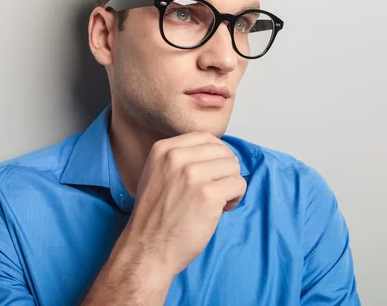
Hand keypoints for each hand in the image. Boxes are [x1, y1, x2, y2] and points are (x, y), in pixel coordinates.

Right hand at [121, 131, 246, 276]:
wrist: (147, 249)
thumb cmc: (155, 216)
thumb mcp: (157, 173)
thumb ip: (180, 158)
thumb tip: (216, 150)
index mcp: (163, 149)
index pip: (205, 137)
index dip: (216, 155)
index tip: (212, 172)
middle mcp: (177, 158)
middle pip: (223, 151)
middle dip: (225, 170)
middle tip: (216, 189)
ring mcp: (192, 176)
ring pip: (233, 166)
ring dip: (231, 184)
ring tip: (218, 200)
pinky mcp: (208, 195)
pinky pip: (238, 184)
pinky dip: (235, 198)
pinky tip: (221, 209)